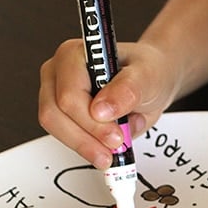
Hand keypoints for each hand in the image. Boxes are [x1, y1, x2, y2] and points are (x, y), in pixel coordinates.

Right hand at [39, 39, 179, 168]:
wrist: (152, 81)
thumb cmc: (147, 72)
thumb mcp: (147, 77)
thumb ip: (127, 90)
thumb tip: (102, 110)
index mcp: (75, 55)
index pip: (69, 95)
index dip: (92, 122)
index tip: (116, 137)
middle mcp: (59, 72)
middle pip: (55, 114)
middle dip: (86, 138)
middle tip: (115, 148)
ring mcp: (55, 93)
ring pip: (55, 128)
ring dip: (85, 146)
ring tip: (112, 152)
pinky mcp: (61, 113)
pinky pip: (64, 137)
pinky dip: (86, 147)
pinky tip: (105, 149)